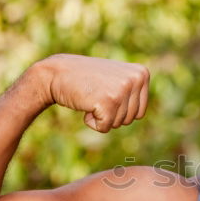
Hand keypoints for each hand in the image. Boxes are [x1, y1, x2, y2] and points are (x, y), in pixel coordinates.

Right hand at [35, 54, 149, 131]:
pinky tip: (85, 103)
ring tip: (91, 96)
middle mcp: (136, 79)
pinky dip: (92, 122)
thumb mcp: (117, 77)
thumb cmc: (87, 79)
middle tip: (96, 94)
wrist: (57, 73)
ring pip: (118, 124)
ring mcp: (123, 90)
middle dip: (111, 114)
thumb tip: (142, 113)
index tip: (106, 92)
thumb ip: (133, 90)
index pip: (140, 112)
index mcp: (142, 74)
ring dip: (101, 116)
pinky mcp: (108, 102)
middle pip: (130, 119)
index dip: (120, 110)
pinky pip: (105, 127)